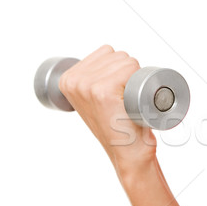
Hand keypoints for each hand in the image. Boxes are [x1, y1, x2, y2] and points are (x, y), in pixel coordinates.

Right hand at [58, 45, 157, 177]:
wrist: (129, 153)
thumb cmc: (119, 126)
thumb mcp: (95, 100)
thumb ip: (93, 78)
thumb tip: (108, 55)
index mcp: (68, 79)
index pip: (107, 52)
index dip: (119, 70)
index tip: (116, 94)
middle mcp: (74, 80)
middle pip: (117, 55)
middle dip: (128, 73)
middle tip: (124, 100)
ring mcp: (87, 85)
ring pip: (126, 61)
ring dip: (135, 78)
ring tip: (127, 101)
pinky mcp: (103, 91)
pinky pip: (131, 69)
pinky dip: (138, 81)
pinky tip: (131, 101)